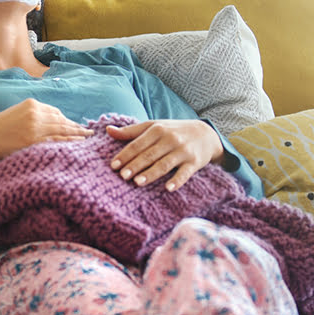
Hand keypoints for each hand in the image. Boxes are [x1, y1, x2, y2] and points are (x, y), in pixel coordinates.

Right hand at [0, 98, 93, 164]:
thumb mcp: (16, 114)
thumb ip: (33, 116)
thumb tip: (54, 123)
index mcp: (32, 105)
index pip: (56, 112)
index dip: (68, 120)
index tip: (76, 126)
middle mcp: (36, 114)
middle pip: (63, 121)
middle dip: (77, 128)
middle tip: (89, 133)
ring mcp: (35, 129)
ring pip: (62, 132)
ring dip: (77, 136)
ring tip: (86, 140)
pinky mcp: (33, 143)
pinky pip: (55, 143)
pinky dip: (68, 145)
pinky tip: (76, 147)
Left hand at [106, 120, 223, 190]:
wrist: (205, 133)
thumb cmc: (173, 131)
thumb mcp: (154, 126)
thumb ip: (131, 131)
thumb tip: (108, 130)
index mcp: (157, 129)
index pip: (138, 144)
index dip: (125, 155)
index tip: (113, 166)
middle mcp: (170, 139)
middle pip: (149, 154)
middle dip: (135, 165)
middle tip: (122, 176)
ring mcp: (182, 151)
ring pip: (164, 164)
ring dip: (151, 173)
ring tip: (137, 183)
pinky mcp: (194, 162)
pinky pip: (184, 173)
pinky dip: (177, 180)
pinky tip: (168, 188)